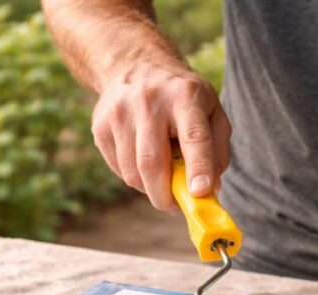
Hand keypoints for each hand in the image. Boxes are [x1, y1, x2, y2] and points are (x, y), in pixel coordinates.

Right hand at [91, 61, 231, 210]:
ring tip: (163, 176)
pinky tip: (144, 161)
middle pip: (152, 163)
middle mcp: (148, 102)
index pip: (193, 137)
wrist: (134, 65)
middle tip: (176, 206)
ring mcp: (119, 113)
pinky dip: (135, 177)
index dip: (198, 167)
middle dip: (165, 196)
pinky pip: (119, 169)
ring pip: (133, 173)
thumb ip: (217, 150)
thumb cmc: (182, 97)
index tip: (201, 193)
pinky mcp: (100, 126)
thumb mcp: (211, 111)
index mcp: (185, 96)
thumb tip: (210, 188)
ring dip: (150, 188)